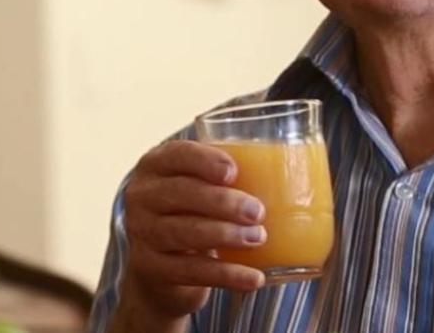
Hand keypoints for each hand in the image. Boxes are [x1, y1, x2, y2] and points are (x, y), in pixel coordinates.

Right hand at [114, 140, 266, 326]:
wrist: (161, 268)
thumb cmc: (193, 213)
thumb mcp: (200, 189)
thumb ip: (227, 176)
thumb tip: (292, 174)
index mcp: (155, 165)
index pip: (176, 155)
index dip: (205, 161)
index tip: (234, 172)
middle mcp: (141, 196)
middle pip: (182, 193)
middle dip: (223, 202)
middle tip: (258, 211)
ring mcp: (141, 234)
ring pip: (185, 232)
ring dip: (227, 235)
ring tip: (259, 238)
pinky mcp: (151, 268)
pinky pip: (192, 270)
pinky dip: (228, 275)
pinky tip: (254, 278)